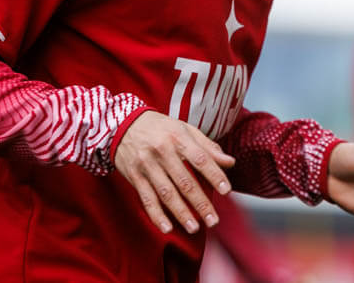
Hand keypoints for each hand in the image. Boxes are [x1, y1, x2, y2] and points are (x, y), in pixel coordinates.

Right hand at [114, 111, 235, 233]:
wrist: (124, 124)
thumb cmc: (161, 128)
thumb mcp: (185, 129)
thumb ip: (208, 146)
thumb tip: (230, 162)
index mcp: (178, 137)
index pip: (200, 159)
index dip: (214, 175)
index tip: (227, 191)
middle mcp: (162, 152)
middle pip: (184, 181)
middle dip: (200, 203)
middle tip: (213, 220)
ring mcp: (147, 165)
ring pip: (166, 193)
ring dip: (181, 213)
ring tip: (194, 228)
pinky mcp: (135, 177)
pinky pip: (147, 199)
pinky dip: (156, 215)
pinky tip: (167, 228)